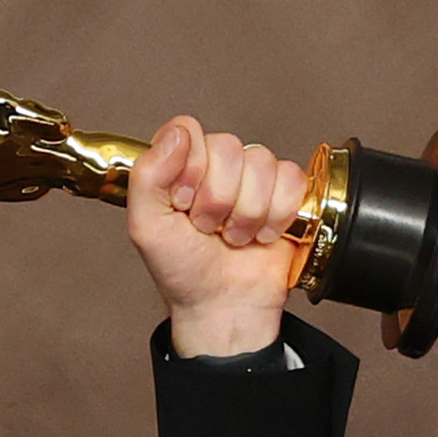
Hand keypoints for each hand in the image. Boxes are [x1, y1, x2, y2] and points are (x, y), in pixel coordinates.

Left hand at [125, 115, 306, 358]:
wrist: (224, 306)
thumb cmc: (184, 271)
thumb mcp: (147, 228)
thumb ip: (147, 177)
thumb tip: (175, 134)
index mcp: (180, 167)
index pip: (188, 130)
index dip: (190, 167)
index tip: (183, 204)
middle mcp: (217, 167)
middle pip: (228, 146)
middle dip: (217, 198)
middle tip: (208, 228)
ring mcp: (253, 177)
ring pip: (261, 162)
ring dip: (245, 213)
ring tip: (233, 237)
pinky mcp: (286, 191)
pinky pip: (291, 178)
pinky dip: (275, 215)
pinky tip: (261, 236)